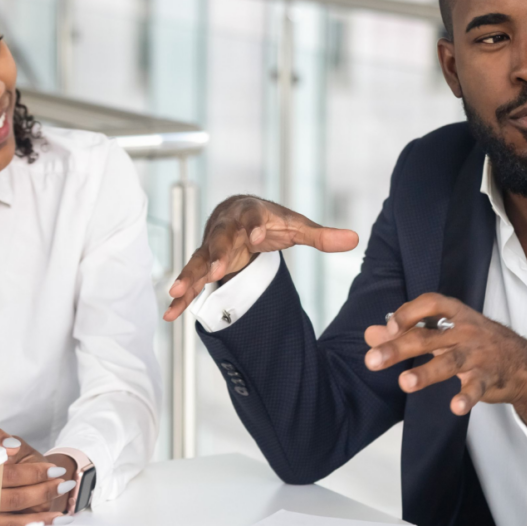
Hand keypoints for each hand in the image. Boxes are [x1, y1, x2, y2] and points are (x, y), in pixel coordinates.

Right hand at [0, 426, 74, 525]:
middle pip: (10, 500)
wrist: (15, 481)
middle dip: (40, 494)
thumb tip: (10, 446)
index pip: (6, 475)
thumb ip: (0, 438)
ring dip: (38, 520)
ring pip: (8, 524)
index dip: (32, 473)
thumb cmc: (11, 461)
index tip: (55, 470)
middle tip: (63, 486)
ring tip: (63, 515)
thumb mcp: (5, 444)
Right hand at [164, 194, 358, 320]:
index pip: (253, 220)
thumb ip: (321, 235)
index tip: (256, 238)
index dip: (254, 228)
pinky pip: (191, 280)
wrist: (238, 212)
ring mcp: (212, 246)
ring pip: (199, 261)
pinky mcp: (204, 264)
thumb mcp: (296, 225)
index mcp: (250, 214)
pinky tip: (171, 313)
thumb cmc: (269, 220)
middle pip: (220, 240)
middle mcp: (226, 228)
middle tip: (217, 271)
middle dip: (217, 255)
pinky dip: (181, 297)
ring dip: (189, 276)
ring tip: (177, 292)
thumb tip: (355, 239)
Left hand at [364, 293, 526, 443]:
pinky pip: (476, 387)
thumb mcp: (444, 331)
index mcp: (454, 315)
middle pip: (428, 337)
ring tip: (404, 383)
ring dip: (426, 373)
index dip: (408, 313)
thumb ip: (407, 332)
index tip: (387, 327)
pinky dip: (467, 398)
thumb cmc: (475, 342)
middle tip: (371, 361)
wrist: (522, 363)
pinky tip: (456, 408)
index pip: (430, 304)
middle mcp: (465, 331)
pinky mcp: (488, 378)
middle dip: (398, 348)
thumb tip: (370, 334)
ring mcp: (478, 354)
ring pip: (449, 362)